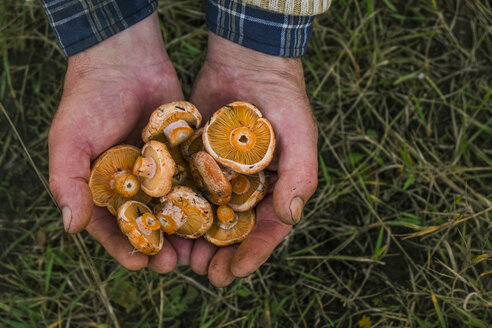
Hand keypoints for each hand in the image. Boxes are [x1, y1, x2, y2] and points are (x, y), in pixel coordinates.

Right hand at [48, 14, 187, 272]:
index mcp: (103, 188)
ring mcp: (161, 172)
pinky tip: (216, 214)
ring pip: (175, 209)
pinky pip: (195, 182)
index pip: (112, 227)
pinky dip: (204, 199)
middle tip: (173, 264)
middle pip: (148, 224)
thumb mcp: (70, 140)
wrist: (126, 59)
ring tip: (197, 249)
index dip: (124, 247)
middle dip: (160, 247)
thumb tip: (72, 227)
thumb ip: (68, 182)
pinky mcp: (184, 156)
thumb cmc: (89, 99)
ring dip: (185, 231)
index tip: (139, 264)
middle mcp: (133, 185)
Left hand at [187, 33, 317, 285]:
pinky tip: (163, 222)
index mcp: (276, 188)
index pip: (265, 229)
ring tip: (181, 258)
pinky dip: (176, 207)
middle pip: (233, 229)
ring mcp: (220, 174)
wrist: (248, 61)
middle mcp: (248, 187)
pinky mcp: (196, 159)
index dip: (252, 253)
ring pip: (207, 215)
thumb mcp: (300, 136)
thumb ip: (300, 176)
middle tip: (205, 273)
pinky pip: (186, 187)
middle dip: (220, 254)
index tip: (233, 271)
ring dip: (195, 238)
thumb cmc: (283, 99)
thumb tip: (289, 218)